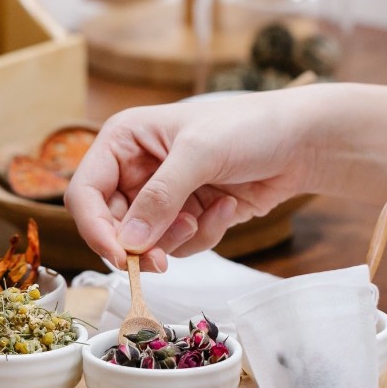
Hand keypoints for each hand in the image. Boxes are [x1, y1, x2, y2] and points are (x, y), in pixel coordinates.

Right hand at [64, 92, 314, 271]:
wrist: (301, 142)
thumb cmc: (249, 127)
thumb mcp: (200, 153)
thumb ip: (160, 197)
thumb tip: (129, 242)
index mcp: (122, 140)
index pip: (85, 193)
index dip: (95, 228)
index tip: (119, 256)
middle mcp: (135, 169)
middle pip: (112, 226)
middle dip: (140, 243)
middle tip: (161, 260)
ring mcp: (162, 195)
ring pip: (146, 242)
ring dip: (177, 238)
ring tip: (205, 214)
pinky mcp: (188, 216)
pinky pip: (179, 245)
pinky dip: (204, 234)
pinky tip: (227, 207)